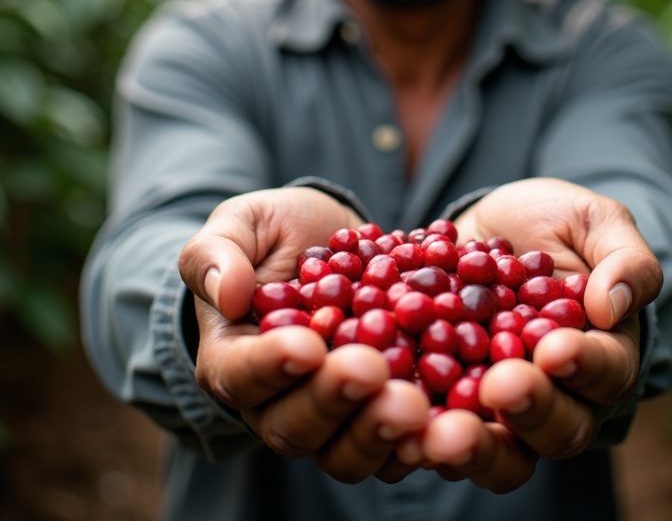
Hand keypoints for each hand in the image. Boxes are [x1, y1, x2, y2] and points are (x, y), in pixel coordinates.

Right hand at [178, 187, 429, 482]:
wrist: (330, 243)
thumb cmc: (274, 234)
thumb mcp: (241, 225)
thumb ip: (218, 253)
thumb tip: (229, 293)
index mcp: (232, 360)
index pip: (240, 375)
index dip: (271, 365)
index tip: (307, 345)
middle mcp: (276, 404)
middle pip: (295, 425)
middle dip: (334, 399)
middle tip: (372, 371)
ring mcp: (331, 418)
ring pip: (345, 449)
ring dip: (379, 430)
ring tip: (414, 404)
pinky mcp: (378, 415)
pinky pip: (395, 444)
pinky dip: (420, 439)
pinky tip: (450, 419)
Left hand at [397, 178, 661, 490]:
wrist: (489, 226)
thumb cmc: (555, 223)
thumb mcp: (594, 222)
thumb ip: (624, 259)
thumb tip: (613, 307)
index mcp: (604, 357)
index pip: (605, 372)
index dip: (583, 365)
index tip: (554, 350)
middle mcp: (560, 398)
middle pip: (557, 428)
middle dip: (529, 410)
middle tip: (500, 387)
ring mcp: (501, 410)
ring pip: (499, 450)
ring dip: (473, 444)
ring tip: (442, 429)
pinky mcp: (450, 405)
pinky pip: (437, 429)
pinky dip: (417, 431)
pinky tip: (395, 419)